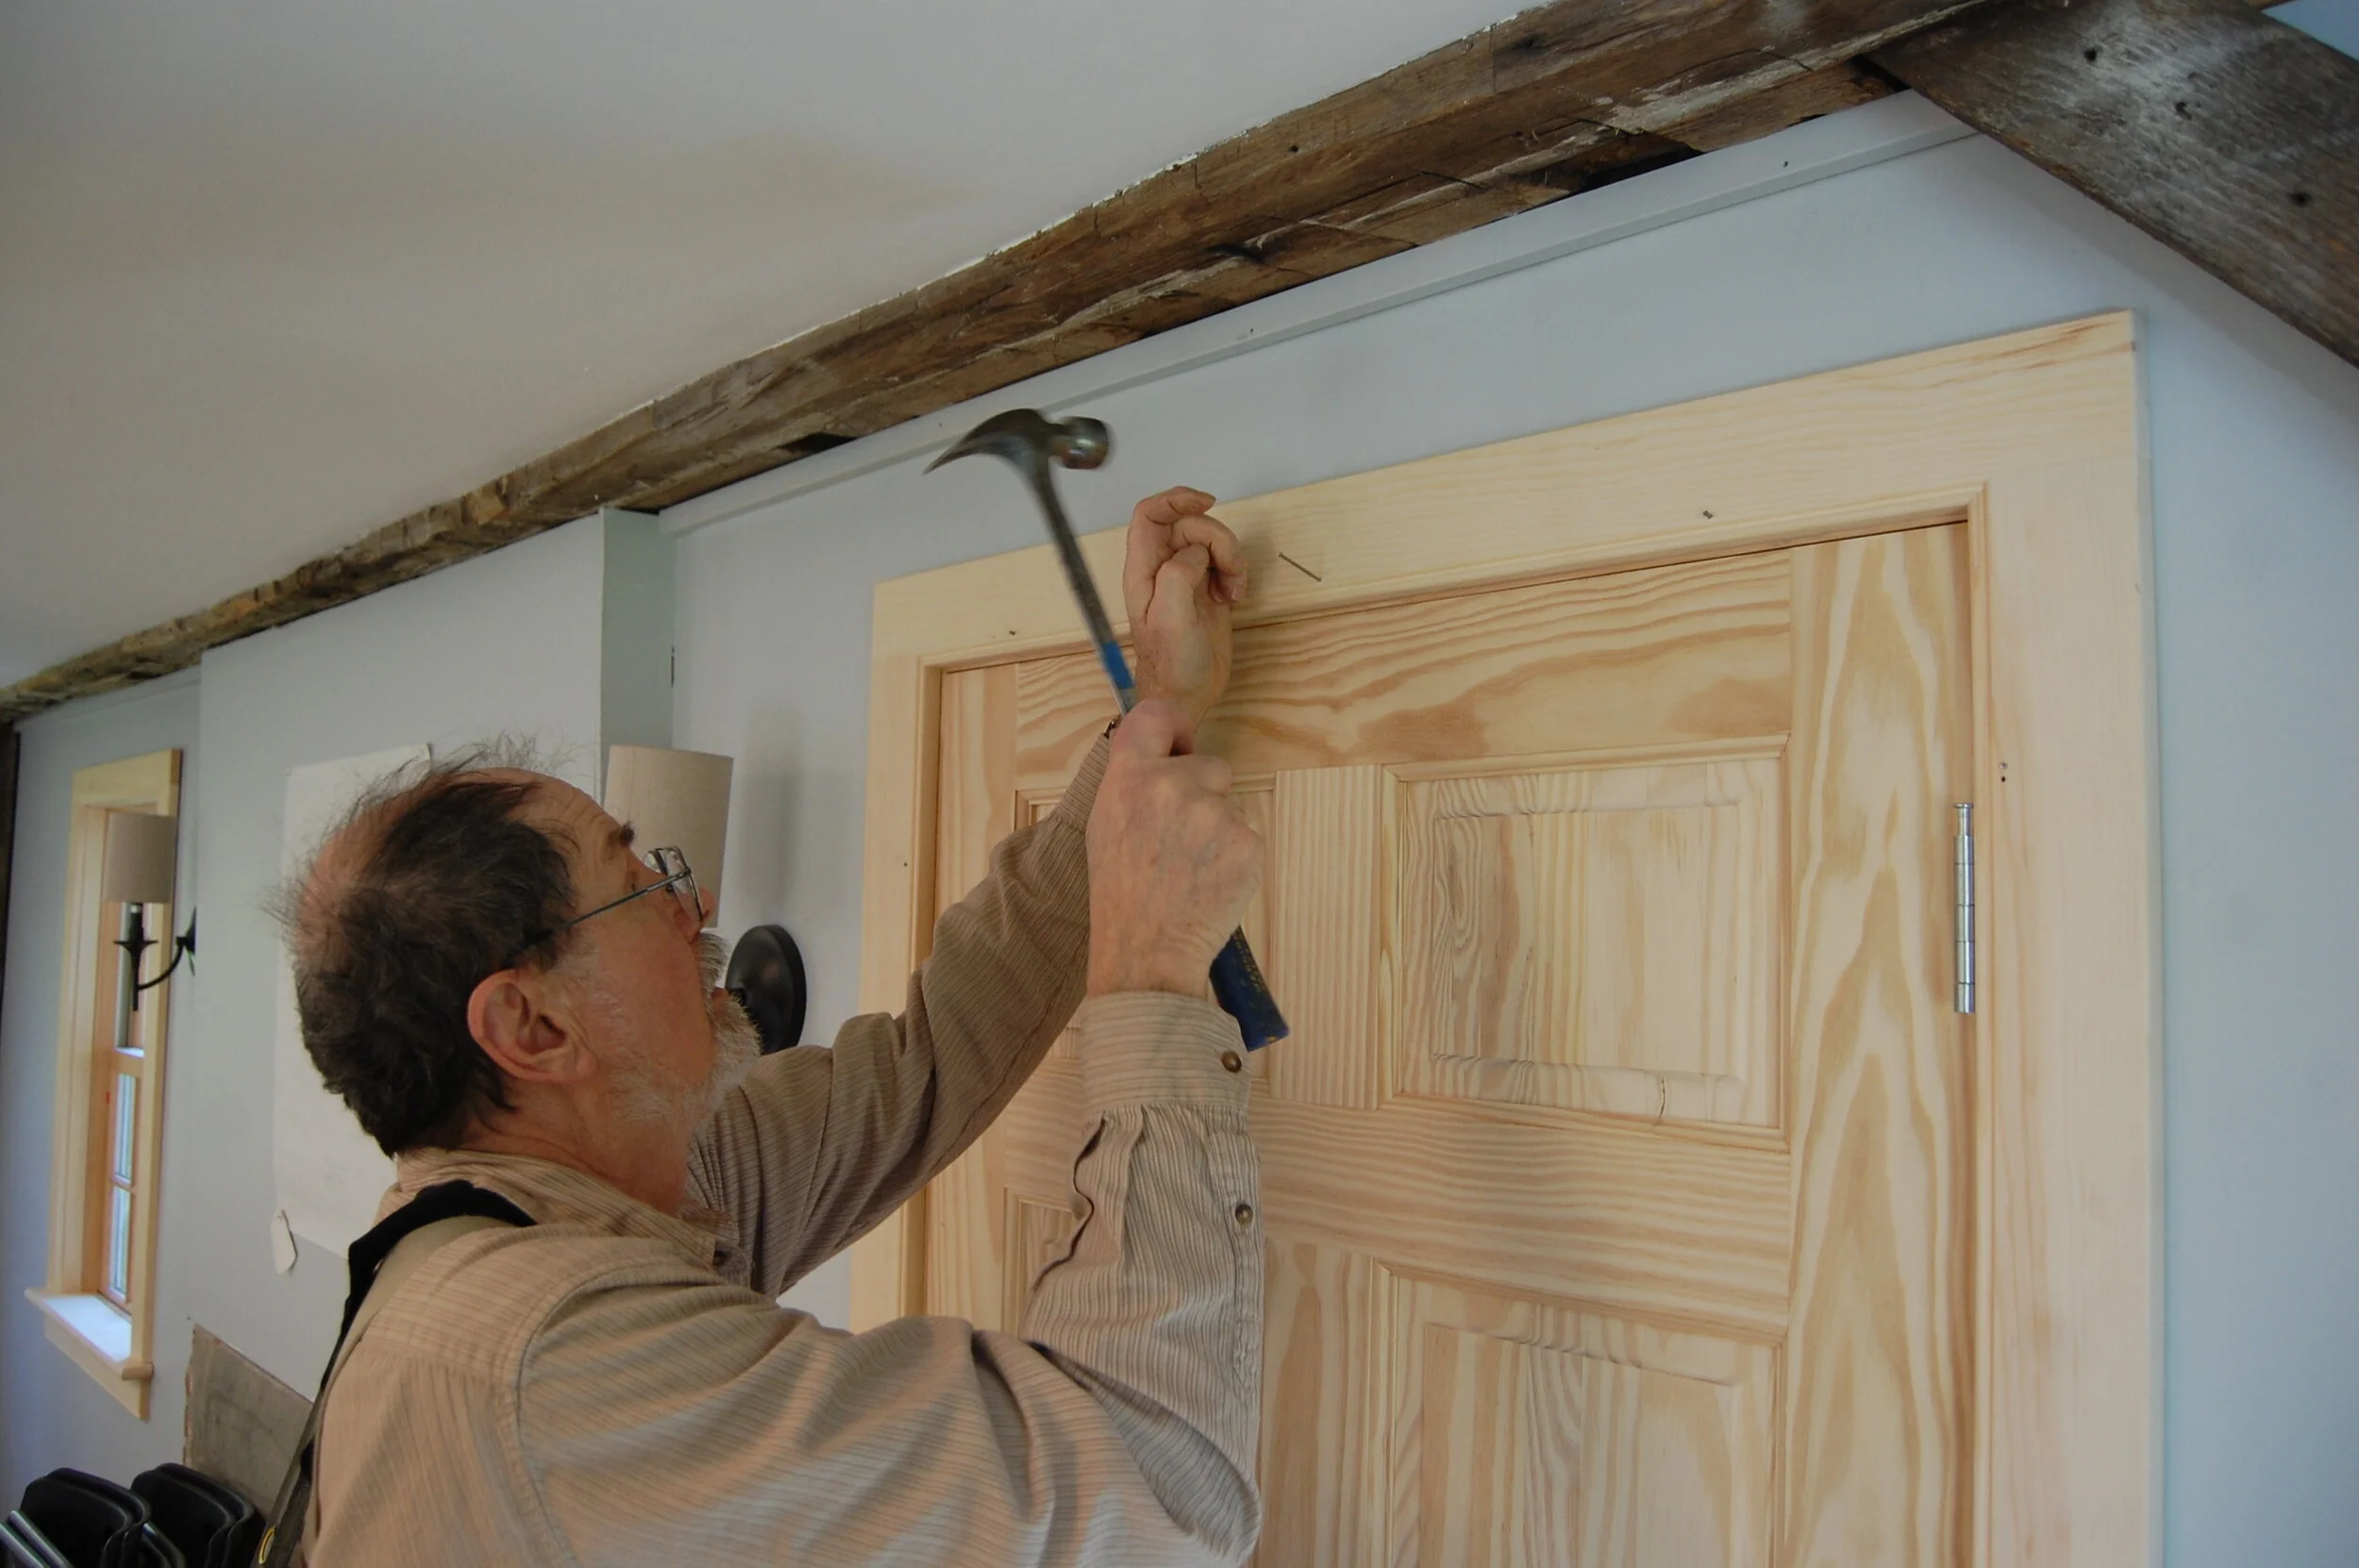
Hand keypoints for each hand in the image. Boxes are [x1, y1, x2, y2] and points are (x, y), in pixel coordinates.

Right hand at [1085, 700, 1263, 999]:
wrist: (1147, 950)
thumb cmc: (1122, 892)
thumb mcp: (1106, 824)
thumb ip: (1133, 779)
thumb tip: (1166, 750)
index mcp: (1127, 777)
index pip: (1157, 715)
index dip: (1173, 729)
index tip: (1179, 747)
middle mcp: (1170, 785)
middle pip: (1208, 764)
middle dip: (1201, 792)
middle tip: (1176, 839)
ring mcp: (1213, 813)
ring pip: (1230, 801)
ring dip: (1217, 826)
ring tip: (1190, 865)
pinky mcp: (1246, 841)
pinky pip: (1247, 833)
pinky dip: (1234, 854)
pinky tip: (1209, 879)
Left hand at [1123, 487, 1245, 725]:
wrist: (1186, 696)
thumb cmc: (1172, 663)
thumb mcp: (1170, 617)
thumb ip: (1179, 573)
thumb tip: (1199, 552)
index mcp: (1145, 569)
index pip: (1151, 514)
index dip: (1176, 499)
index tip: (1207, 503)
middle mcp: (1163, 568)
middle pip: (1191, 525)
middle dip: (1217, 538)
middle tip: (1229, 571)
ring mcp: (1187, 578)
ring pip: (1212, 542)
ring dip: (1231, 557)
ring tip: (1234, 589)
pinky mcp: (1208, 591)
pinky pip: (1225, 562)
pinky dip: (1236, 572)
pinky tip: (1235, 596)